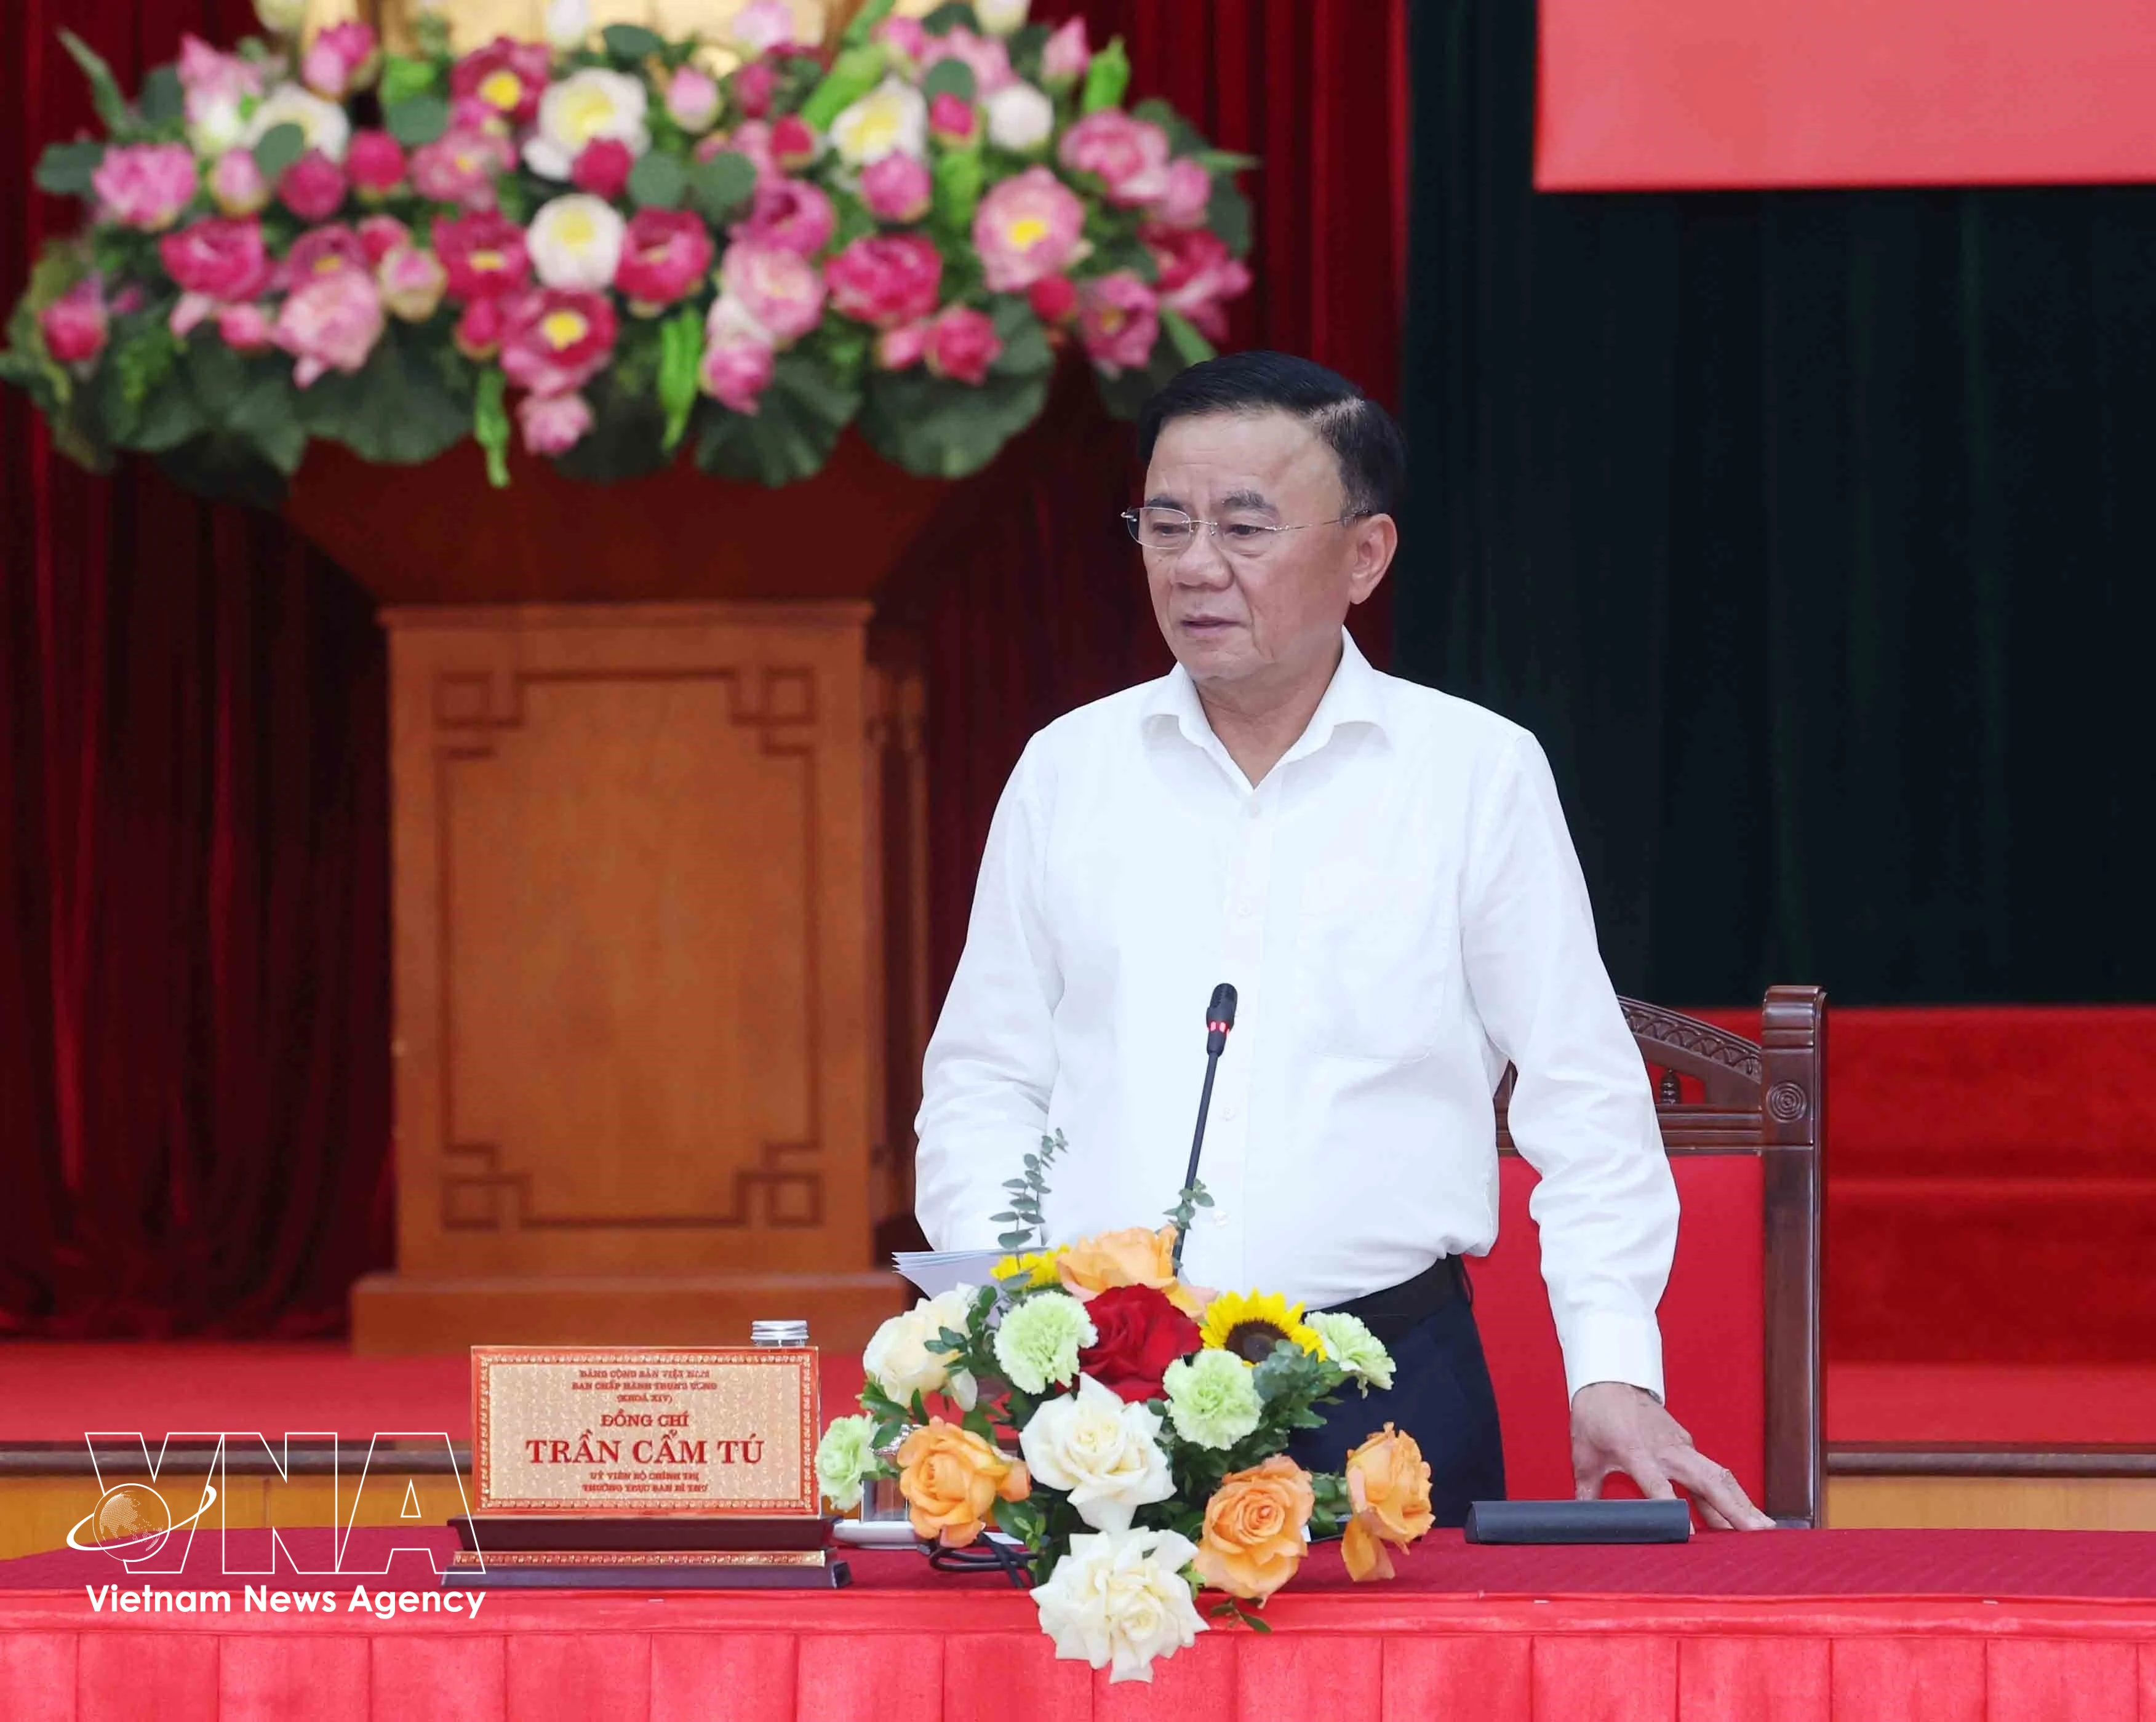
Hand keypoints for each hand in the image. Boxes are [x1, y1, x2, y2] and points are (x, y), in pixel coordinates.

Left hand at [1570, 1382, 1774, 1530]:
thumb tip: (1582, 1523)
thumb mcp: (1584, 1455)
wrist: (1609, 1379)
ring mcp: (1681, 1446)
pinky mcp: (1688, 1446)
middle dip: (1733, 1508)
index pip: (1657, 1484)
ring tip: (1766, 1530)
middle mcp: (1666, 1449)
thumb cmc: (1595, 1417)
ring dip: (1742, 1503)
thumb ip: (1587, 1492)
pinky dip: (1730, 1495)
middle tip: (1756, 1534)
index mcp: (1636, 1450)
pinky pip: (1712, 1473)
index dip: (1672, 1508)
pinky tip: (1745, 1518)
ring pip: (1718, 1476)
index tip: (1689, 1532)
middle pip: (1705, 1480)